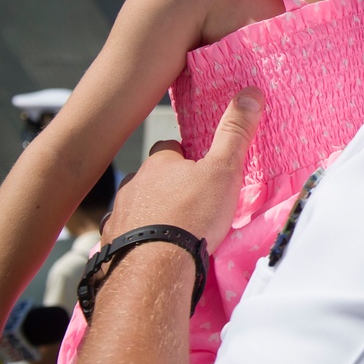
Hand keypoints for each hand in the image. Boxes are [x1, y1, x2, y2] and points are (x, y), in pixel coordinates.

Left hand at [102, 89, 262, 249]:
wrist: (154, 270)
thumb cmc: (191, 216)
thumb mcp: (223, 171)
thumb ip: (235, 133)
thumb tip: (250, 93)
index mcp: (159, 163)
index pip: (170, 149)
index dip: (186, 157)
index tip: (200, 170)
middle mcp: (134, 184)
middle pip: (152, 179)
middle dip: (167, 188)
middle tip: (190, 204)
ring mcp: (119, 214)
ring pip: (137, 206)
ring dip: (151, 213)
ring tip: (171, 231)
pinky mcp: (112, 244)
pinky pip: (124, 235)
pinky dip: (137, 240)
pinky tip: (150, 251)